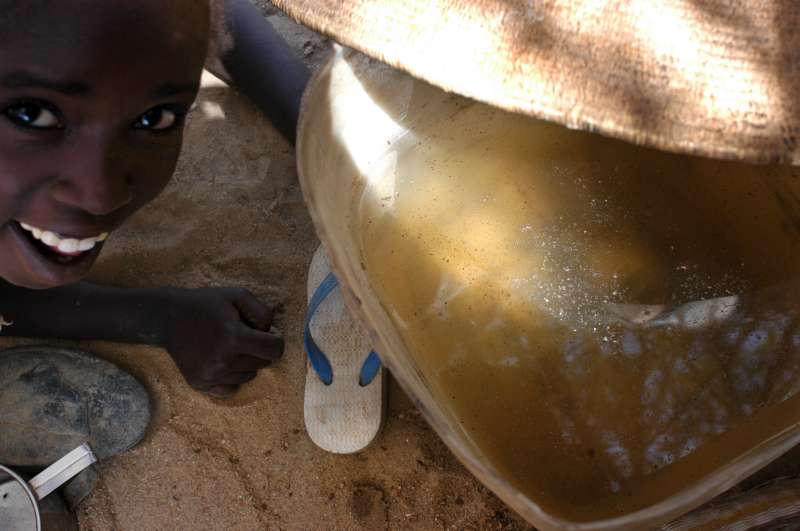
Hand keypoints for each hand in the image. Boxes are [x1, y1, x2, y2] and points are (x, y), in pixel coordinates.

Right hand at [162, 286, 283, 396]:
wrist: (168, 317)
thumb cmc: (206, 303)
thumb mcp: (238, 295)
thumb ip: (263, 313)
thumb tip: (273, 335)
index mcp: (234, 337)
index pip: (274, 350)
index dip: (275, 341)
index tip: (266, 335)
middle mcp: (223, 360)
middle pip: (262, 363)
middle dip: (259, 350)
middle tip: (242, 336)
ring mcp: (211, 375)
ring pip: (248, 376)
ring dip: (245, 363)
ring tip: (228, 346)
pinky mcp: (201, 384)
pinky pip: (231, 389)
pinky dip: (232, 378)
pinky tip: (221, 361)